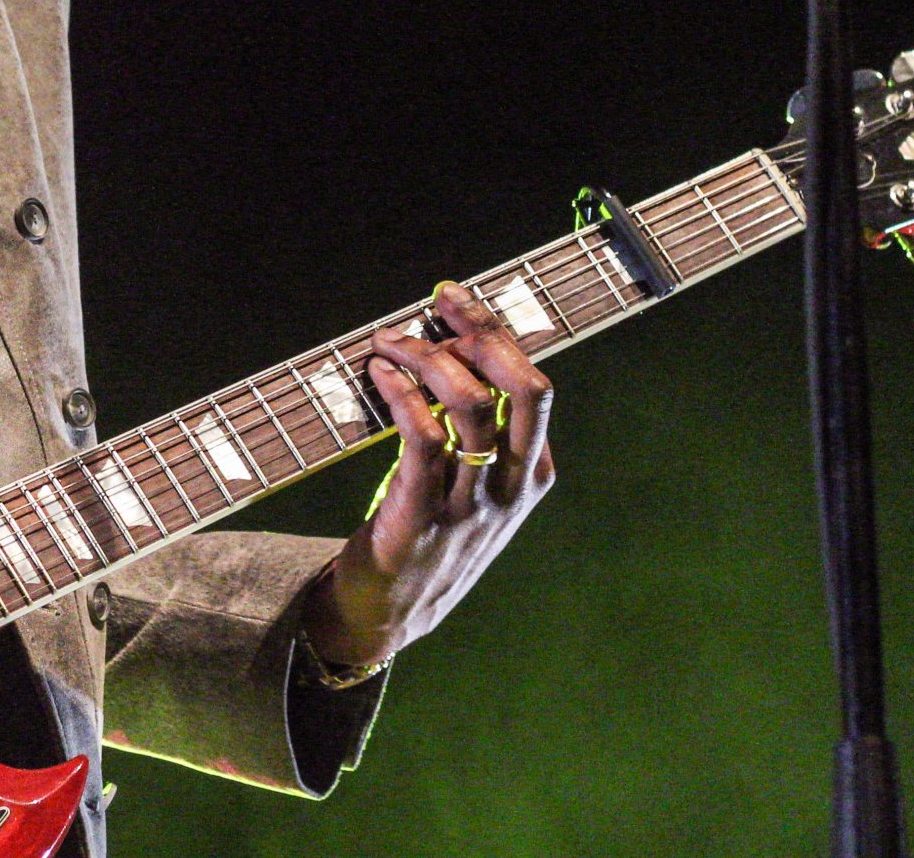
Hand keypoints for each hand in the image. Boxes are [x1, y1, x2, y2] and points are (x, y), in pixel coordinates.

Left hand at [303, 281, 556, 666]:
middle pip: (525, 390)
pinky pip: (423, 438)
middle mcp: (510, 489)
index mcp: (534, 476)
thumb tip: (456, 347)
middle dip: (484, 332)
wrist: (393, 612)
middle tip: (438, 302)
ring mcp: (470, 505)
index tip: (456, 301)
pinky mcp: (422, 516)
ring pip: (471, 406)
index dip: (496, 335)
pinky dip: (402, 393)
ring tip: (389, 340)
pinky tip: (379, 374)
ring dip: (425, 356)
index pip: (535, 387)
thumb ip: (485, 433)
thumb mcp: (479, 489)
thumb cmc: (432, 534)